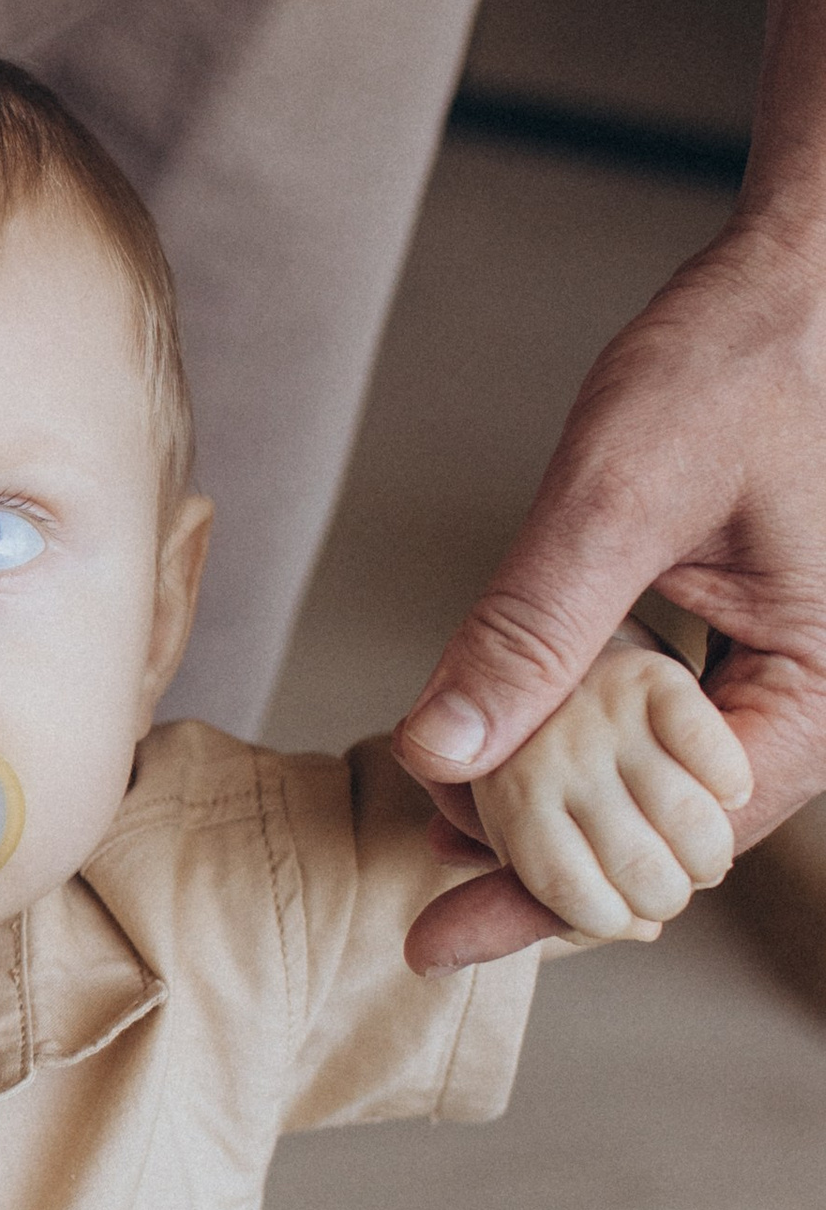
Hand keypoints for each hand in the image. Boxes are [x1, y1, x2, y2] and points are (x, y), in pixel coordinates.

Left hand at [399, 216, 825, 966]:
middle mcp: (807, 695)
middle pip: (663, 836)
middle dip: (546, 864)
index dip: (549, 900)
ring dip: (553, 808)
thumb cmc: (748, 356)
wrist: (806, 272)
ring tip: (444, 829)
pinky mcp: (737, 637)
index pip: (674, 844)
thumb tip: (437, 749)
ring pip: (651, 785)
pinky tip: (497, 750)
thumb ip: (532, 627)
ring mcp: (775, 670)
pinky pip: (651, 723)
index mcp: (818, 687)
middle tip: (423, 871)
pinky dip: (574, 740)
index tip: (440, 937)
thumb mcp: (622, 495)